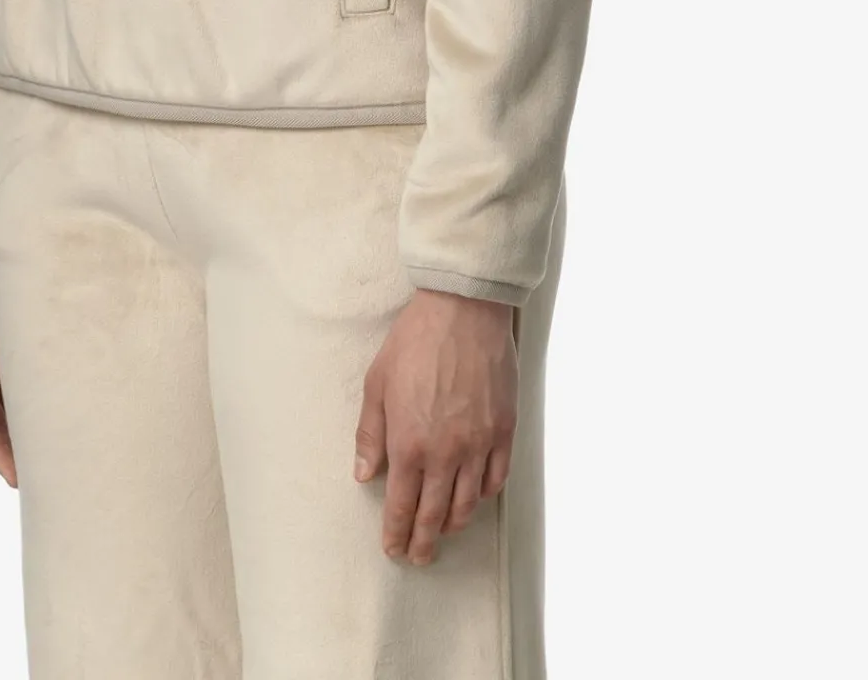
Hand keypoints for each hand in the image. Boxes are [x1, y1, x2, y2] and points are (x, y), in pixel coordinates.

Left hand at [352, 287, 518, 564]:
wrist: (462, 311)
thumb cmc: (414, 341)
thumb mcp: (377, 383)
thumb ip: (370, 434)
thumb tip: (364, 474)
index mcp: (409, 444)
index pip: (401, 505)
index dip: (396, 533)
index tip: (392, 549)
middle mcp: (446, 453)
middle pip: (435, 514)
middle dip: (423, 540)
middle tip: (418, 556)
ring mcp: (479, 444)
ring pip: (468, 503)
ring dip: (454, 525)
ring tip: (444, 532)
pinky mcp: (504, 430)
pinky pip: (496, 478)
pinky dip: (484, 495)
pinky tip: (475, 498)